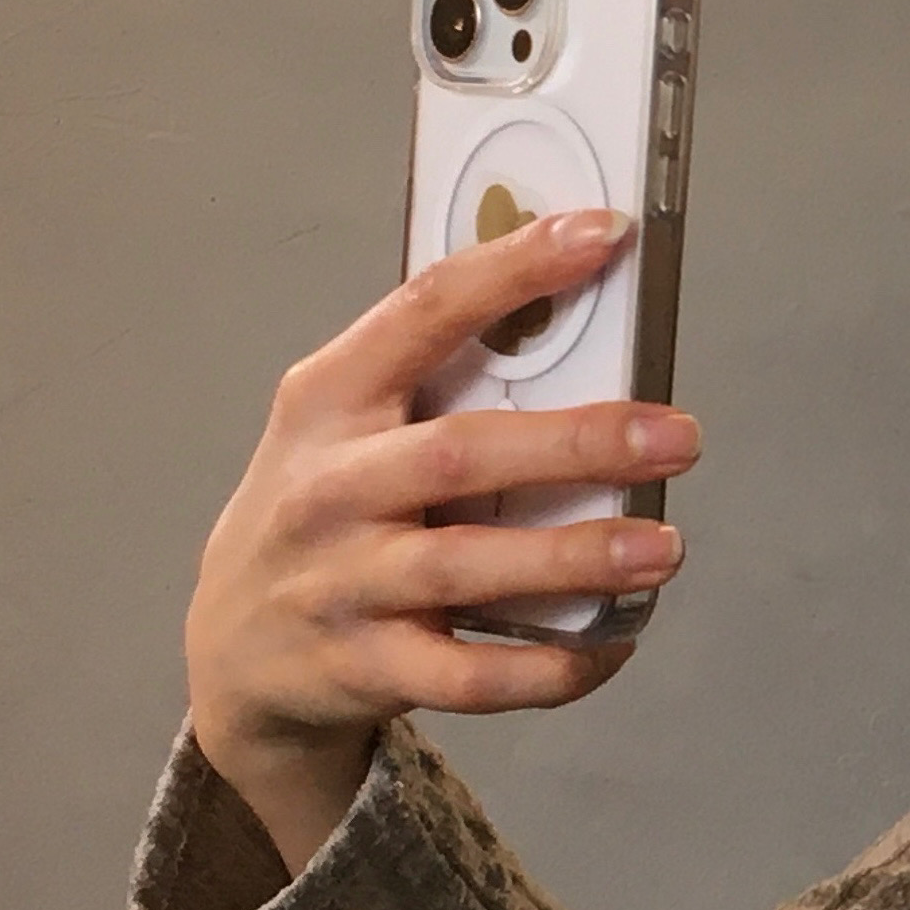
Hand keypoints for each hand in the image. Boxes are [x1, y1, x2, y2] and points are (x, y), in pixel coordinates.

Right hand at [183, 207, 699, 872]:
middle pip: (462, 453)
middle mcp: (329, 487)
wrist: (230, 653)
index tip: (602, 232)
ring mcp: (341, 582)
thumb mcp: (345, 426)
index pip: (423, 311)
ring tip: (664, 547)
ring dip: (576, 558)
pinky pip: (471, 676)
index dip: (514, 268)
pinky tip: (614, 644)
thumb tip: (576, 315)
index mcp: (330, 400)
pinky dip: (552, 667)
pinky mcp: (363, 667)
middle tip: (679, 436)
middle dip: (579, 442)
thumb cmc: (323, 510)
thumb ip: (436, 378)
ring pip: (468, 568)